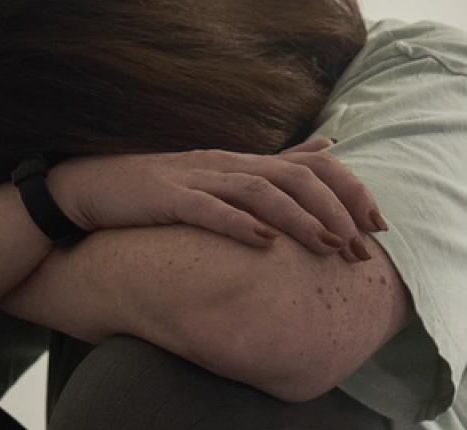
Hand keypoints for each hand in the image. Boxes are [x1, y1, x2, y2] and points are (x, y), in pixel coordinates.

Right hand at [51, 136, 386, 261]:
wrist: (88, 190)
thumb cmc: (161, 192)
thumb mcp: (226, 178)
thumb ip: (278, 164)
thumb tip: (330, 144)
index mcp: (245, 163)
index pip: (312, 166)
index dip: (349, 191)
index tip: (378, 225)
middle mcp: (228, 165)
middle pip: (295, 178)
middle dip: (334, 212)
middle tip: (360, 248)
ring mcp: (197, 178)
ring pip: (260, 192)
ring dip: (299, 220)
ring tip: (328, 246)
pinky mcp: (167, 198)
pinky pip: (208, 210)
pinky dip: (239, 225)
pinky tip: (265, 244)